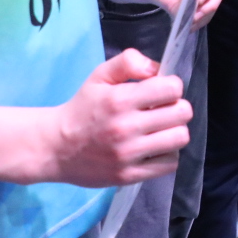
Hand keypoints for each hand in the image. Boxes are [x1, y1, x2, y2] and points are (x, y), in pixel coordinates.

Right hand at [46, 49, 192, 186]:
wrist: (55, 148)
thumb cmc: (82, 108)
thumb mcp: (99, 76)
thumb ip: (128, 62)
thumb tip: (157, 68)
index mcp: (120, 100)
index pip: (171, 88)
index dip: (172, 86)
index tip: (161, 91)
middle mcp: (126, 127)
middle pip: (182, 113)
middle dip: (177, 107)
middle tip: (163, 110)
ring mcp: (128, 154)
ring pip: (179, 138)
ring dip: (174, 131)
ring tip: (160, 130)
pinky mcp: (129, 175)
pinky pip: (169, 164)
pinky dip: (167, 154)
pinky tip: (153, 148)